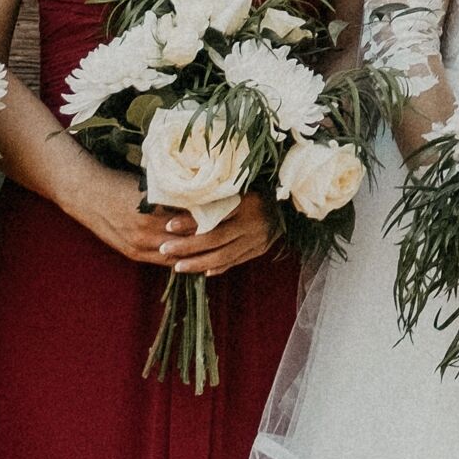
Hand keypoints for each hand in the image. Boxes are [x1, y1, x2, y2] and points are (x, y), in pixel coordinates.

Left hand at [161, 192, 279, 275]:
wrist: (293, 203)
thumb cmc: (263, 188)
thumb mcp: (242, 186)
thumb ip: (219, 198)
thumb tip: (184, 203)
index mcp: (246, 204)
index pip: (214, 216)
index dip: (190, 222)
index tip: (168, 225)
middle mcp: (251, 224)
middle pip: (215, 239)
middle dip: (187, 246)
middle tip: (165, 249)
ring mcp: (256, 240)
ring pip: (223, 255)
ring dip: (198, 263)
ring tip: (177, 267)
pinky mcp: (260, 249)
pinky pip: (236, 261)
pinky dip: (219, 267)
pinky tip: (203, 272)